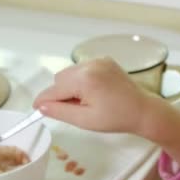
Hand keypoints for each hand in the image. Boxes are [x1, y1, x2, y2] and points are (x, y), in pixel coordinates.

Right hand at [33, 57, 152, 133]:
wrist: (143, 110)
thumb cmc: (116, 118)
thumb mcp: (85, 120)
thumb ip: (60, 111)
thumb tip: (40, 106)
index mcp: (85, 79)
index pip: (54, 89)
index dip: (44, 101)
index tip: (36, 109)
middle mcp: (90, 64)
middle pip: (60, 78)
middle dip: (61, 94)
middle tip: (75, 110)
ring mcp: (98, 60)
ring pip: (70, 73)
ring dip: (71, 87)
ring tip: (88, 102)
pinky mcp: (105, 60)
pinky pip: (82, 69)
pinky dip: (82, 80)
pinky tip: (95, 92)